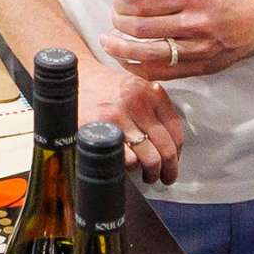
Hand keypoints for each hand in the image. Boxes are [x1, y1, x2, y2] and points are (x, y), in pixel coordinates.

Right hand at [77, 56, 186, 185]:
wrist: (75, 76)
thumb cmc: (106, 86)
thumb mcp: (137, 87)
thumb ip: (156, 109)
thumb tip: (172, 144)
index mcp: (151, 93)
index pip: (175, 131)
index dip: (177, 153)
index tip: (174, 163)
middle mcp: (137, 103)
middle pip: (164, 148)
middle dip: (168, 169)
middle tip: (164, 177)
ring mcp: (118, 117)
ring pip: (147, 158)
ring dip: (149, 172)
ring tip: (146, 175)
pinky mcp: (100, 129)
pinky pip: (124, 159)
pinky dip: (129, 167)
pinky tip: (127, 166)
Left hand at [104, 0, 253, 82]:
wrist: (253, 23)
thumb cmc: (220, 3)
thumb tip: (129, 1)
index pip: (144, 3)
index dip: (122, 4)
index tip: (117, 3)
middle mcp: (193, 23)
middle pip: (141, 28)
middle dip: (117, 24)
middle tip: (111, 22)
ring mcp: (195, 49)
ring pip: (146, 54)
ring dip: (120, 49)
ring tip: (109, 43)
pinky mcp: (197, 67)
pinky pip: (159, 72)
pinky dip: (136, 67)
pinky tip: (126, 61)